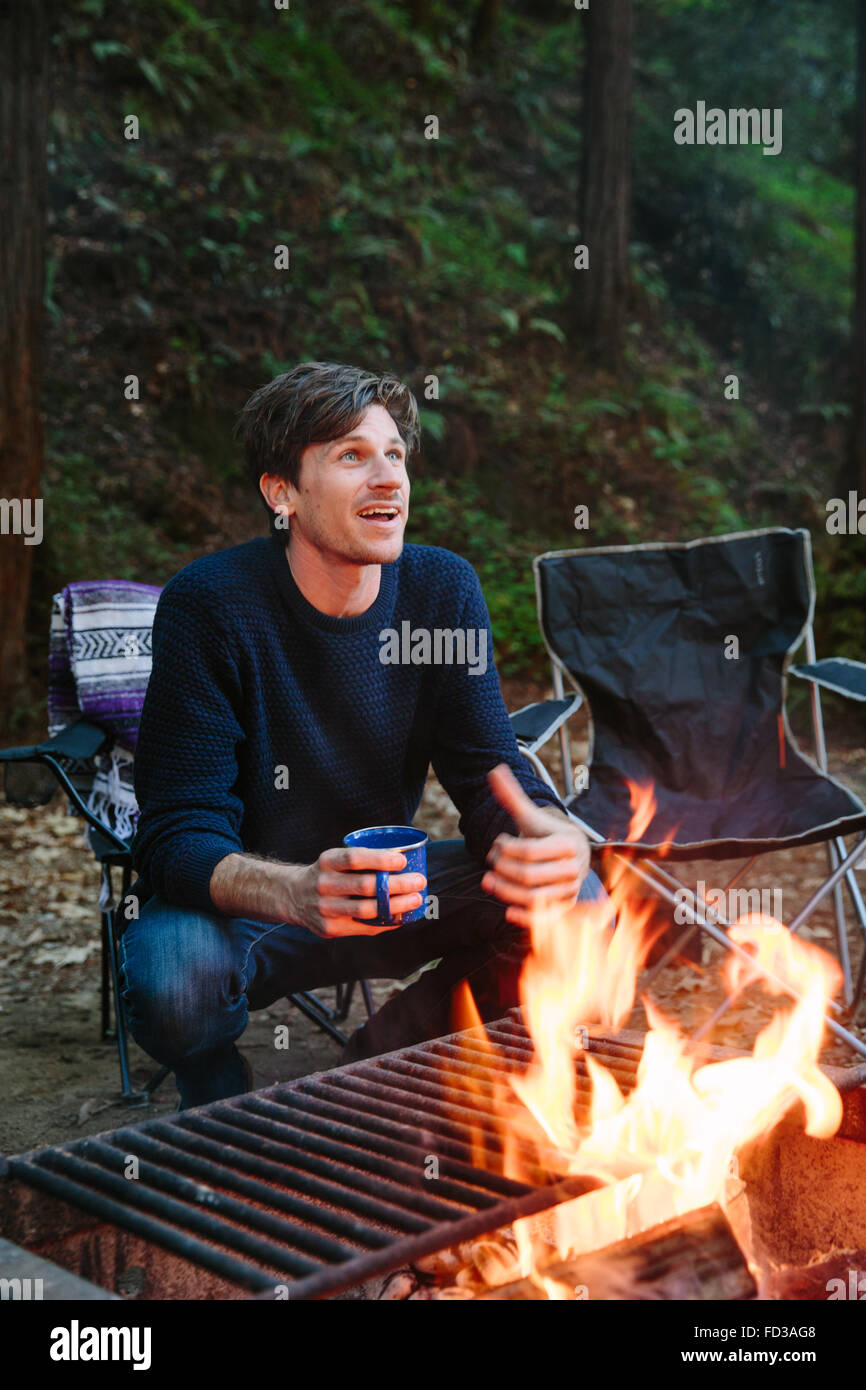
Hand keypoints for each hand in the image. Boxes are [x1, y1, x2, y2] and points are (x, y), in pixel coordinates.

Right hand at [295, 846, 426, 938]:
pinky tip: (401, 917)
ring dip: (396, 905)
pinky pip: (363, 927)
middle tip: (420, 881)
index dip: (380, 859)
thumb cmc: (327, 874)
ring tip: (416, 900)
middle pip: (365, 886)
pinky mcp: (330, 928)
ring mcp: (325, 908)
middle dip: (397, 884)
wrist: (293, 896)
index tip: (403, 861)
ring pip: (366, 909)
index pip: (355, 858)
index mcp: (327, 862)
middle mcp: (324, 884)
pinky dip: (386, 922)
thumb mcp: (335, 860)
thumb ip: (361, 862)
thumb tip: (405, 864)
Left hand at [481, 763, 590, 927]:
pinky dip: (526, 918)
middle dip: (502, 870)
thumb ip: (513, 796)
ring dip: (506, 893)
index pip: (530, 851)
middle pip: (530, 875)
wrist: (568, 854)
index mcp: (567, 843)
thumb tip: (494, 770)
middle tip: (487, 864)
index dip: (506, 848)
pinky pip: (546, 919)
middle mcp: (574, 868)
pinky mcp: (564, 907)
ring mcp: (570, 890)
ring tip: (487, 882)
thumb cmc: (545, 834)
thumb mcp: (530, 816)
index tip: (497, 843)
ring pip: (534, 898)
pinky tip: (507, 911)